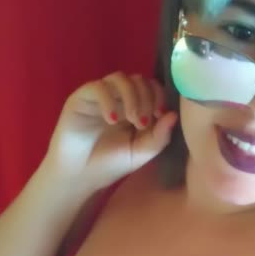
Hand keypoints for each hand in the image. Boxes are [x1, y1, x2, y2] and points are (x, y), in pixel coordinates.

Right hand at [43, 72, 178, 194]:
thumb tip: (174, 115)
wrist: (79, 177)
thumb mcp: (140, 153)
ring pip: (120, 78)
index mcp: (136, 109)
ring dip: (132, 97)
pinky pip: (98, 87)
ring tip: (132, 120)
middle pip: (138, 80)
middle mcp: (118, 99)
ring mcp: (100, 97)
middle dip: (147, 98)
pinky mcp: (82, 98)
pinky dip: (109, 100)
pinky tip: (112, 119)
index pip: (152, 88)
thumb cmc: (110, 165)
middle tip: (144, 123)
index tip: (160, 115)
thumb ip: (159, 137)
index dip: (159, 96)